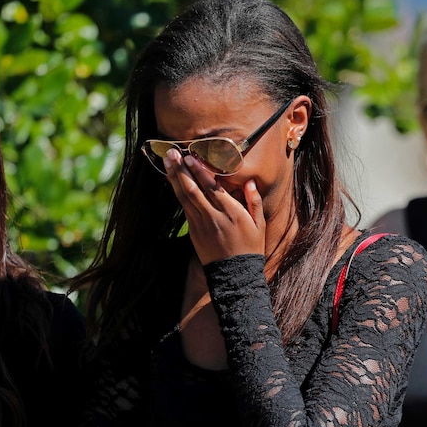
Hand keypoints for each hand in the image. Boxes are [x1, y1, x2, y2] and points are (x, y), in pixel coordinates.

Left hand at [164, 149, 265, 264]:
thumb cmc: (250, 248)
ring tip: (167, 161)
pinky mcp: (194, 232)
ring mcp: (201, 225)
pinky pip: (184, 208)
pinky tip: (173, 181)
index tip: (190, 156)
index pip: (212, 187)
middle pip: (194, 189)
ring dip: (175, 178)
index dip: (200, 171)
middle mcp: (214, 217)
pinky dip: (177, 193)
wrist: (235, 275)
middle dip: (182, 169)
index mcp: (232, 213)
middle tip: (172, 152)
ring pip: (185, 197)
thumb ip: (254, 201)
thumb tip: (249, 181)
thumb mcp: (259, 225)